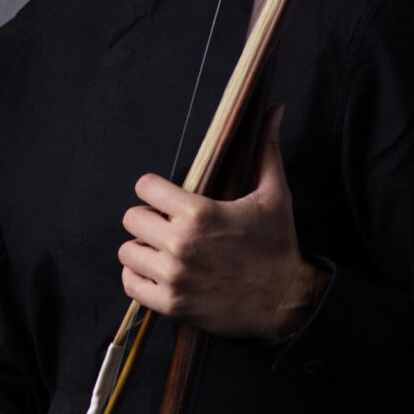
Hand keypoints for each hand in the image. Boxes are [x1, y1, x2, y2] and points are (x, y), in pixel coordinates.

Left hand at [118, 110, 328, 340]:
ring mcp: (173, 277)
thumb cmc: (278, 244)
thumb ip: (267, 148)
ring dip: (142, 248)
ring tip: (161, 248)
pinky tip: (156, 271)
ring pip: (127, 251)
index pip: (145, 187)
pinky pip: (131, 285)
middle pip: (132, 218)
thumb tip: (275, 108)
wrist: (286, 301)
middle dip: (148, 217)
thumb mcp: (274, 193)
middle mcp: (180, 243)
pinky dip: (138, 277)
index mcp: (199, 212)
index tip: (165, 196)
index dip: (154, 188)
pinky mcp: (172, 305)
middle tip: (166, 223)